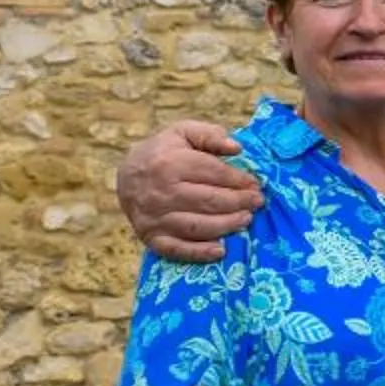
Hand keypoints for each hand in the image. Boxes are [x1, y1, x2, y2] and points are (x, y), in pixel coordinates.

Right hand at [118, 121, 262, 264]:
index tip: (255, 184)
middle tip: (257, 203)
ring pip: (197, 226)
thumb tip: (236, 148)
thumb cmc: (164, 152)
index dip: (239, 180)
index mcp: (170, 163)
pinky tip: (220, 251)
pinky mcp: (150, 237)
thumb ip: (210, 135)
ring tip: (246, 220)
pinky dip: (199, 253)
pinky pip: (176, 249)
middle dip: (238, 203)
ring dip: (226, 226)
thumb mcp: (183, 133)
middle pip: (209, 201)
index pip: (213, 173)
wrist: (127, 175)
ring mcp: (154, 217)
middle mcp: (161, 192)